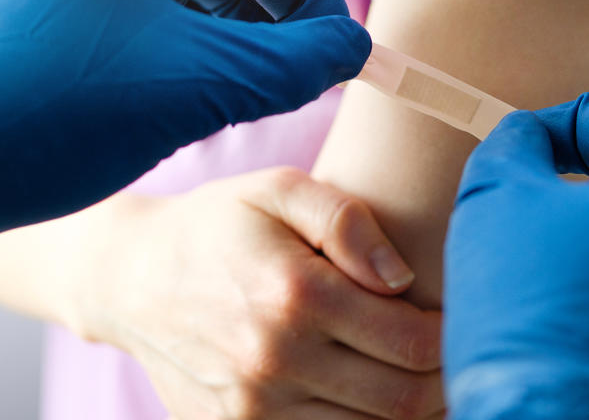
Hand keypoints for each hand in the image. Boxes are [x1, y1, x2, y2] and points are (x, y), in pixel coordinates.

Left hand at [0, 0, 370, 270]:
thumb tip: (352, 48)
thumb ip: (286, 63)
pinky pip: (155, 6)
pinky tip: (215, 85)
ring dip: (241, 16)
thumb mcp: (191, 86)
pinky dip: (200, 37)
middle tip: (307, 42)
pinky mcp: (68, 13)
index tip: (338, 51)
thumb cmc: (51, 112)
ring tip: (266, 74)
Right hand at [75, 167, 444, 419]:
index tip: (458, 320)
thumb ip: (346, 221)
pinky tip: (364, 390)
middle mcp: (275, 360)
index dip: (453, 338)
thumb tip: (401, 277)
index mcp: (295, 295)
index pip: (413, 344)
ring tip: (411, 372)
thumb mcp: (277, 190)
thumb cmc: (215, 224)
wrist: (130, 279)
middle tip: (447, 353)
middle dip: (441, 381)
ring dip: (404, 408)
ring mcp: (252, 407)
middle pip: (400, 400)